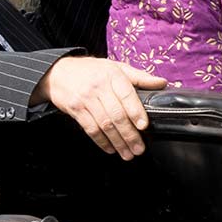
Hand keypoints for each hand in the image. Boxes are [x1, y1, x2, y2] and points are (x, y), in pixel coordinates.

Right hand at [35, 57, 167, 159]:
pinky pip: (90, 128)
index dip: (136, 112)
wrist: (58, 72)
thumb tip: (162, 83)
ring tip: (128, 153)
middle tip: (139, 148)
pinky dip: (101, 141)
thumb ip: (139, 77)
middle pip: (117, 114)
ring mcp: (86, 99)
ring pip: (104, 124)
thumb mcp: (116, 67)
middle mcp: (99, 88)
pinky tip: (110, 149)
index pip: (127, 95)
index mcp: (113, 76)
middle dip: (130, 134)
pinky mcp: (75, 109)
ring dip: (117, 142)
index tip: (144, 126)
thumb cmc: (92, 70)